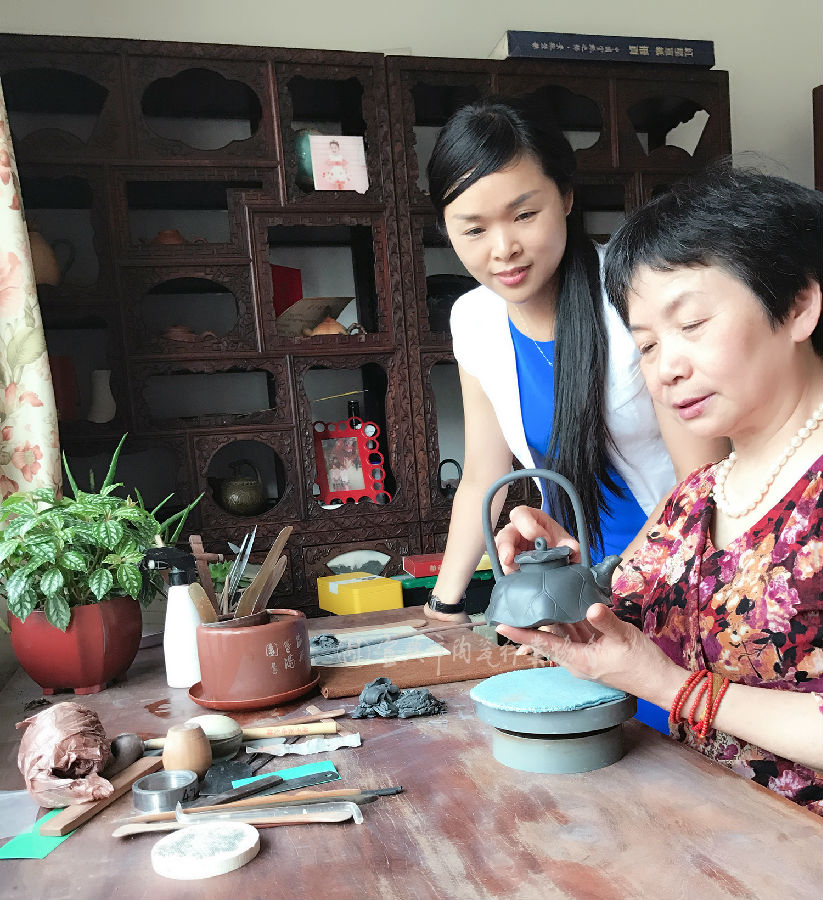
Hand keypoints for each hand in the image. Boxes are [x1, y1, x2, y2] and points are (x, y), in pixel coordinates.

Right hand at [495, 505, 579, 573]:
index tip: (544, 539)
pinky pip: (503, 566)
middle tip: (510, 557)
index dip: (529, 526)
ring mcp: (511, 548)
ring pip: (500, 551)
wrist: (558, 559)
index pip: (521, 514)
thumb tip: (572, 549)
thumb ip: (569, 544)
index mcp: (530, 519)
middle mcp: (517, 532)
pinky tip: (513, 576)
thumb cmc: (556, 542)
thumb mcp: (565, 541)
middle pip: (505, 533)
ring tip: (510, 569)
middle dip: (506, 545)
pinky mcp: (510, 563)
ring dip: (504, 560)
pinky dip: (508, 571)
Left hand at [497, 603, 681, 703]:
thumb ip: (606, 621)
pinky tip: (565, 602)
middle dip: (532, 621)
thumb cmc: (643, 663)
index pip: (544, 644)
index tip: (501, 626)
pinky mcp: (595, 650)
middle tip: (515, 603)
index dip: (522, 634)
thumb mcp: (624, 638)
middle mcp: (577, 659)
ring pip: (562, 632)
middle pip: (549, 637)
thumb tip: (591, 606)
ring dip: (551, 617)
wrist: (661, 681)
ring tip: (533, 598)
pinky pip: (576, 631)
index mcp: (579, 661)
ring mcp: (586, 655)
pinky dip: (569, 618)